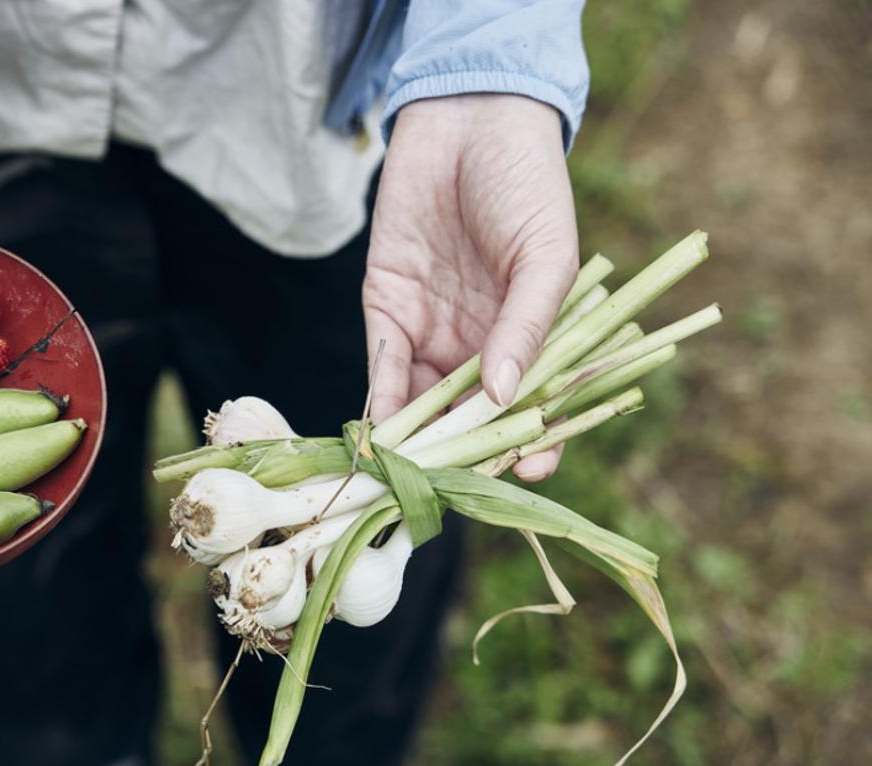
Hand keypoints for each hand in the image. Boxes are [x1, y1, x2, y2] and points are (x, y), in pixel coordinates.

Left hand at [363, 94, 578, 481]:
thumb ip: (527, 325)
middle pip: (472, 417)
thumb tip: (505, 396)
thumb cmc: (526, 182)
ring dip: (418, 437)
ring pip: (423, 403)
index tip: (528, 469)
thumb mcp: (546, 255)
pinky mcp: (387, 308)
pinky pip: (384, 366)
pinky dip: (382, 397)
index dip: (532, 443)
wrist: (467, 119)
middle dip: (464, 453)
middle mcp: (481, 344)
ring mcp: (433, 331)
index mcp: (530, 335)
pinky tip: (384, 423)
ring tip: (412, 468)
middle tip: (455, 483)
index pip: (532, 405)